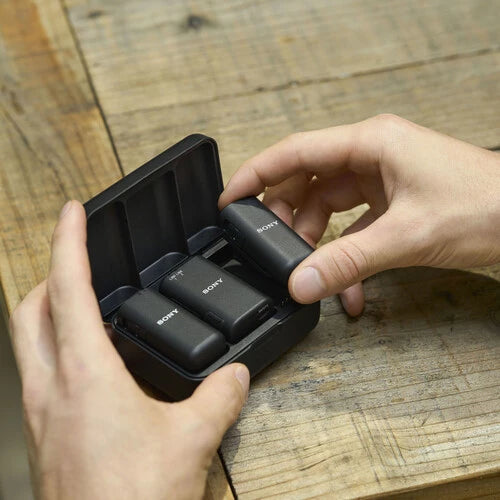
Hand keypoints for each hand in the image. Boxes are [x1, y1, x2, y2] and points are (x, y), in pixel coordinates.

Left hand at [9, 201, 248, 499]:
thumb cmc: (134, 499)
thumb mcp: (192, 439)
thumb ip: (219, 398)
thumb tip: (236, 377)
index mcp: (84, 373)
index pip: (68, 287)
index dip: (68, 241)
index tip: (72, 212)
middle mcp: (51, 388)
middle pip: (30, 308)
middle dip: (49, 271)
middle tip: (74, 256)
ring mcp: (42, 414)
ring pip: (28, 341)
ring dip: (48, 309)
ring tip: (80, 301)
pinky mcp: (46, 435)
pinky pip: (40, 373)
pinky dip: (57, 348)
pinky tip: (90, 363)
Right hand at [219, 114, 499, 315]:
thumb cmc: (488, 206)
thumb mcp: (406, 235)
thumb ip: (347, 261)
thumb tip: (300, 282)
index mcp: (371, 143)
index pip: (297, 151)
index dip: (257, 173)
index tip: (230, 198)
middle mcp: (372, 155)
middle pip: (307, 182)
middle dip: (286, 218)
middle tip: (270, 248)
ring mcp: (382, 180)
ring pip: (327, 207)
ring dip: (315, 242)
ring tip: (309, 271)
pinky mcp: (392, 203)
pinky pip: (352, 227)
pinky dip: (344, 255)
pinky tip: (346, 288)